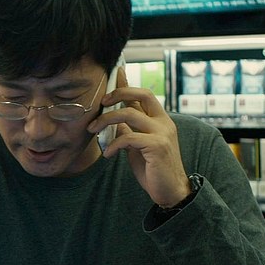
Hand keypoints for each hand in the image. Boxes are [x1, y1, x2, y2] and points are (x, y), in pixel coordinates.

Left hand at [87, 67, 190, 207]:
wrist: (170, 191)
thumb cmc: (153, 169)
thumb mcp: (137, 146)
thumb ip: (129, 131)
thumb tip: (113, 120)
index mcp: (160, 120)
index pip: (143, 95)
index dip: (128, 83)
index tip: (116, 72)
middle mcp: (164, 122)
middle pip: (141, 94)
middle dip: (118, 93)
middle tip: (100, 104)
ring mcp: (162, 133)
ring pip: (129, 114)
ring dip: (106, 120)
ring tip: (93, 130)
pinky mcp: (157, 146)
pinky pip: (128, 138)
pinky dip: (113, 144)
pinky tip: (107, 154)